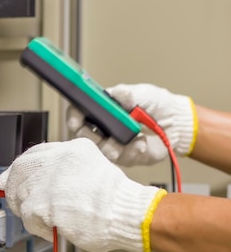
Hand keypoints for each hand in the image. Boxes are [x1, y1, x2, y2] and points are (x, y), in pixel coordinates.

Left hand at [0, 138, 166, 251]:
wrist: (126, 214)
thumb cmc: (114, 201)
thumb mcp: (89, 170)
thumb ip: (61, 173)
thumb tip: (30, 182)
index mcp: (71, 150)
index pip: (33, 155)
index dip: (17, 170)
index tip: (9, 180)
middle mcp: (57, 160)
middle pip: (19, 172)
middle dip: (15, 190)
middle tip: (23, 205)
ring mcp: (48, 180)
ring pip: (20, 196)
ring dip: (30, 211)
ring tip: (51, 218)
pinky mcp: (42, 202)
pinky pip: (27, 217)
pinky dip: (38, 226)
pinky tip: (55, 227)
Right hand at [66, 83, 197, 165]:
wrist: (177, 122)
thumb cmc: (158, 104)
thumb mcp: (143, 93)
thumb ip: (126, 93)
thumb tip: (112, 94)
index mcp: (103, 109)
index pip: (79, 113)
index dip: (73, 117)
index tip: (75, 120)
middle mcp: (104, 127)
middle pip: (83, 135)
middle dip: (91, 137)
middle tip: (101, 136)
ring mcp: (113, 143)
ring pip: (100, 150)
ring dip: (112, 148)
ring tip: (127, 142)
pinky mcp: (125, 156)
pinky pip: (121, 159)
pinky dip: (132, 151)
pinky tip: (141, 144)